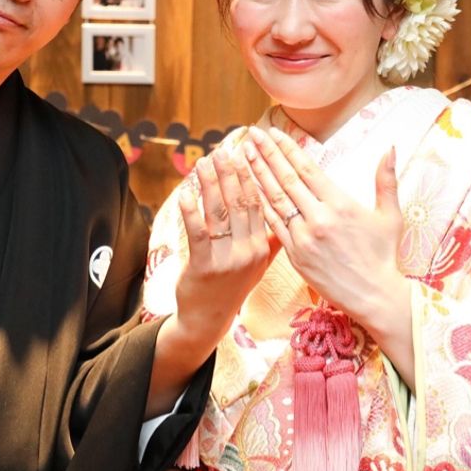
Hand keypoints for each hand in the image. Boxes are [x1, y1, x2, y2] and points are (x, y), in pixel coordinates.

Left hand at [170, 148, 277, 349]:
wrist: (207, 321)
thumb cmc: (231, 289)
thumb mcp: (258, 266)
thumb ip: (269, 241)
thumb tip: (284, 215)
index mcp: (263, 247)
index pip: (259, 204)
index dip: (251, 177)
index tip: (246, 154)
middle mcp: (249, 251)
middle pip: (241, 203)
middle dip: (231, 173)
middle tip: (224, 149)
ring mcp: (228, 259)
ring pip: (220, 212)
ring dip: (211, 183)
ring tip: (204, 161)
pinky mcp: (204, 266)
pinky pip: (198, 232)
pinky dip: (192, 210)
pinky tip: (186, 192)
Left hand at [241, 127, 414, 383]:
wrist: (375, 297)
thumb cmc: (385, 257)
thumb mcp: (390, 216)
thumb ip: (386, 180)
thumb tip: (390, 147)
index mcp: (340, 205)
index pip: (306, 169)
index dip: (287, 149)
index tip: (273, 132)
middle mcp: (319, 219)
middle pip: (286, 180)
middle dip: (267, 155)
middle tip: (252, 135)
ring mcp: (304, 239)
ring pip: (275, 201)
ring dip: (257, 176)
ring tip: (244, 156)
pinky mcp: (295, 257)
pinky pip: (273, 227)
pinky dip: (260, 206)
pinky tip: (249, 191)